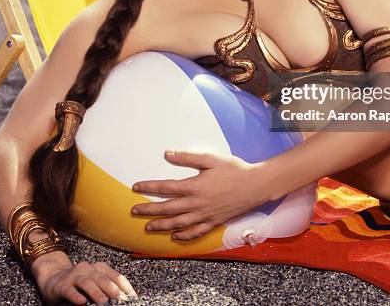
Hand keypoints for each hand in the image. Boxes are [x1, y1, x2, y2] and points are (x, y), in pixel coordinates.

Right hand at [33, 251, 137, 304]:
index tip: (131, 297)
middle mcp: (88, 269)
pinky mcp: (61, 285)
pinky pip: (69, 290)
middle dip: (112, 288)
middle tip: (120, 299)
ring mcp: (74, 276)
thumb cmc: (78, 284)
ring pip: (87, 282)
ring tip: (103, 302)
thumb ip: (106, 288)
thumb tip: (123, 298)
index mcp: (99, 268)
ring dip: (96, 292)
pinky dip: (76, 296)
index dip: (125, 286)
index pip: (115, 276)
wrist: (53, 278)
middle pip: (102, 278)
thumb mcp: (94, 283)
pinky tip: (81, 302)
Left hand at [130, 150, 271, 240]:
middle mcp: (196, 204)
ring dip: (161, 225)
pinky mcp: (214, 222)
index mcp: (194, 186)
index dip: (149, 187)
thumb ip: (187, 157)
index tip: (136, 187)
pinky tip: (175, 236)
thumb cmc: (233, 169)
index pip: (165, 188)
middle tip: (134, 211)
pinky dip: (183, 236)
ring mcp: (205, 215)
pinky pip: (195, 232)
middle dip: (149, 210)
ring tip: (148, 227)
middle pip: (167, 209)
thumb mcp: (210, 159)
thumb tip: (167, 154)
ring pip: (178, 223)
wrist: (255, 185)